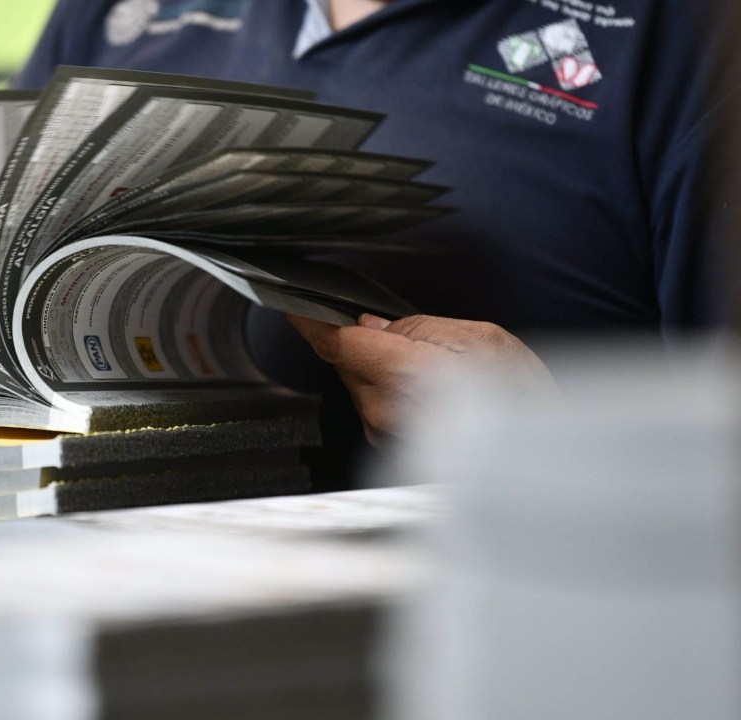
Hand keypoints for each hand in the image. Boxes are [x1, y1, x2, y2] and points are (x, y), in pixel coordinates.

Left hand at [288, 313, 554, 444]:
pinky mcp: (389, 445)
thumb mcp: (480, 340)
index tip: (292, 303)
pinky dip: (390, 387)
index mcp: (407, 378)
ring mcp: (386, 434)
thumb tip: (374, 326)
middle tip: (413, 338)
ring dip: (381, 366)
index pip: (339, 343)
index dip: (312, 321)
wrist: (543, 455)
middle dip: (365, 340)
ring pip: (360, 381)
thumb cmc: (524, 400)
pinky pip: (374, 403)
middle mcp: (386, 413)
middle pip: (347, 360)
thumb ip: (418, 330)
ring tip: (436, 370)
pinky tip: (429, 390)